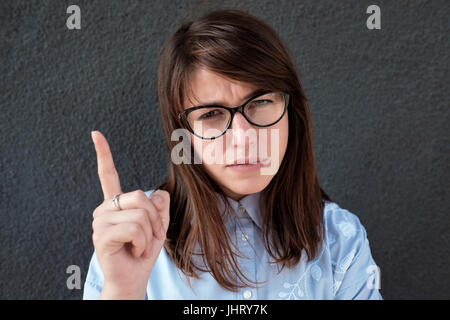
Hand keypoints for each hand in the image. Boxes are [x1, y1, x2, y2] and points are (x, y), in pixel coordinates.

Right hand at [90, 130, 169, 298]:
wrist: (133, 278)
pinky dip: (142, 243)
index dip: (103, 154)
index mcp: (115, 204)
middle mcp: (104, 209)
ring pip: (140, 215)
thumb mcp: (158, 226)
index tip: (95, 133)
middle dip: (154, 219)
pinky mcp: (101, 236)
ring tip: (139, 247)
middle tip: (150, 238)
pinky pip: (135, 229)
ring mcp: (100, 222)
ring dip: (149, 235)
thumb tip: (158, 193)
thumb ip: (159, 206)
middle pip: (140, 196)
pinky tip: (133, 252)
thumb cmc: (143, 252)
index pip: (108, 175)